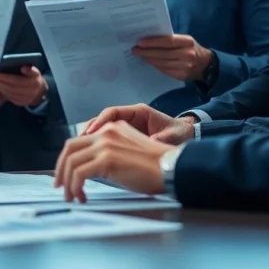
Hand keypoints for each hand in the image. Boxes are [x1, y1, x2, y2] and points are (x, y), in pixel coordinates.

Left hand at [0, 66, 47, 106]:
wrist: (39, 90)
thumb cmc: (33, 77)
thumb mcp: (35, 71)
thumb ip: (30, 69)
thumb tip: (23, 68)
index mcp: (34, 83)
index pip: (17, 80)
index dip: (5, 77)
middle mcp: (30, 93)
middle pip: (11, 87)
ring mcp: (25, 99)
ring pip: (9, 93)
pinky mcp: (20, 103)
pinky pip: (9, 97)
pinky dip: (1, 91)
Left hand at [54, 121, 171, 200]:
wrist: (171, 167)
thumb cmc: (155, 166)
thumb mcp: (127, 152)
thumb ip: (109, 154)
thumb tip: (90, 170)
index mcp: (110, 129)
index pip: (78, 141)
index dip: (67, 159)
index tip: (65, 174)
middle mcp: (105, 133)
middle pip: (69, 149)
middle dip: (61, 169)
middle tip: (60, 186)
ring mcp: (105, 145)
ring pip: (71, 162)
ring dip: (67, 182)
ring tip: (71, 196)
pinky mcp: (107, 159)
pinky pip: (79, 174)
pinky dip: (76, 187)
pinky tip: (81, 196)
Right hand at [81, 103, 195, 144]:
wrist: (187, 136)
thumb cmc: (180, 134)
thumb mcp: (173, 136)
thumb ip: (160, 139)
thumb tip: (151, 144)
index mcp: (140, 112)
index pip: (113, 112)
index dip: (100, 122)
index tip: (92, 132)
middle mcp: (130, 117)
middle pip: (103, 120)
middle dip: (90, 131)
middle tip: (80, 142)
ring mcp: (127, 126)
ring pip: (103, 129)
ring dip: (92, 139)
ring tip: (81, 150)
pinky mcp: (127, 136)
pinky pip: (108, 139)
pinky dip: (100, 145)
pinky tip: (93, 155)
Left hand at [132, 35, 212, 81]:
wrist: (204, 64)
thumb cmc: (190, 48)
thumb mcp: (185, 40)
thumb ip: (171, 39)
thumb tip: (149, 39)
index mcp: (188, 42)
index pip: (168, 41)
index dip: (153, 42)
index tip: (140, 42)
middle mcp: (187, 54)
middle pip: (163, 54)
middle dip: (147, 52)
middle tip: (135, 49)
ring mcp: (185, 67)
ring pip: (162, 63)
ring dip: (148, 59)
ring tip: (139, 55)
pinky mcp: (181, 76)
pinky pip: (164, 70)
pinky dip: (155, 65)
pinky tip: (148, 61)